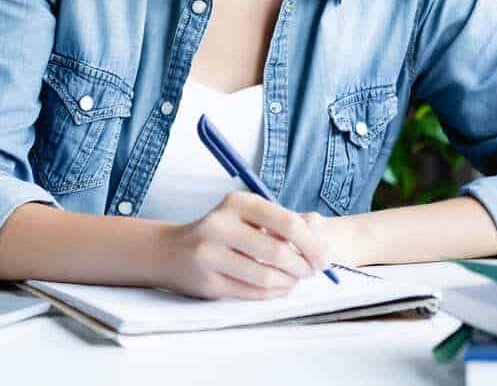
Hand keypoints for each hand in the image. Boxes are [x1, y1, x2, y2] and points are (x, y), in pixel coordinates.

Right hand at [155, 192, 331, 299]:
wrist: (172, 251)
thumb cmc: (222, 232)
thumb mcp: (247, 215)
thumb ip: (282, 224)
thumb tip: (320, 245)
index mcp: (237, 202)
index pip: (287, 223)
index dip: (312, 244)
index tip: (324, 258)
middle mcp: (220, 225)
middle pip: (278, 253)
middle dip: (303, 267)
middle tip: (311, 272)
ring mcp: (210, 254)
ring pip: (266, 278)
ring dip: (289, 283)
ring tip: (293, 280)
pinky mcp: (208, 281)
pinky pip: (252, 293)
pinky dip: (273, 294)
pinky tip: (277, 287)